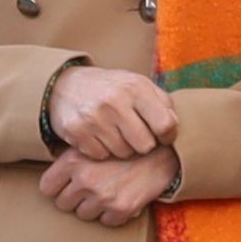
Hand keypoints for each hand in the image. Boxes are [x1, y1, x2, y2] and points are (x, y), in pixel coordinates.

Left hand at [42, 146, 180, 226]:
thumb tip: (53, 174)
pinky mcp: (120, 209)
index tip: (65, 184)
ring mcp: (102, 197)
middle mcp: (85, 180)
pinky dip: (113, 214)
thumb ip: (71, 157)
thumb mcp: (93, 143)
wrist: (160, 151)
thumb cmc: (124, 146)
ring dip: (93, 207)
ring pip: (83, 215)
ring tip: (107, 190)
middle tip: (90, 187)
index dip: (56, 187)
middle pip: (63, 204)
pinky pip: (106, 222)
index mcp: (72, 161)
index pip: (46, 188)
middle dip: (74, 198)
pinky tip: (121, 197)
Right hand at [44, 62, 177, 158]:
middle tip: (135, 134)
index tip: (162, 135)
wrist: (65, 86)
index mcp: (135, 88)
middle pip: (145, 145)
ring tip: (115, 133)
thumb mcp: (137, 85)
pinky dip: (103, 151)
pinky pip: (102, 156)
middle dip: (143, 143)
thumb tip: (175, 127)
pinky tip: (99, 137)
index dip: (168, 136)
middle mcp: (115, 102)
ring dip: (123, 148)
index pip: (165, 125)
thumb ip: (162, 102)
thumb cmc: (111, 89)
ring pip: (124, 153)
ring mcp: (94, 118)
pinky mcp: (77, 132)